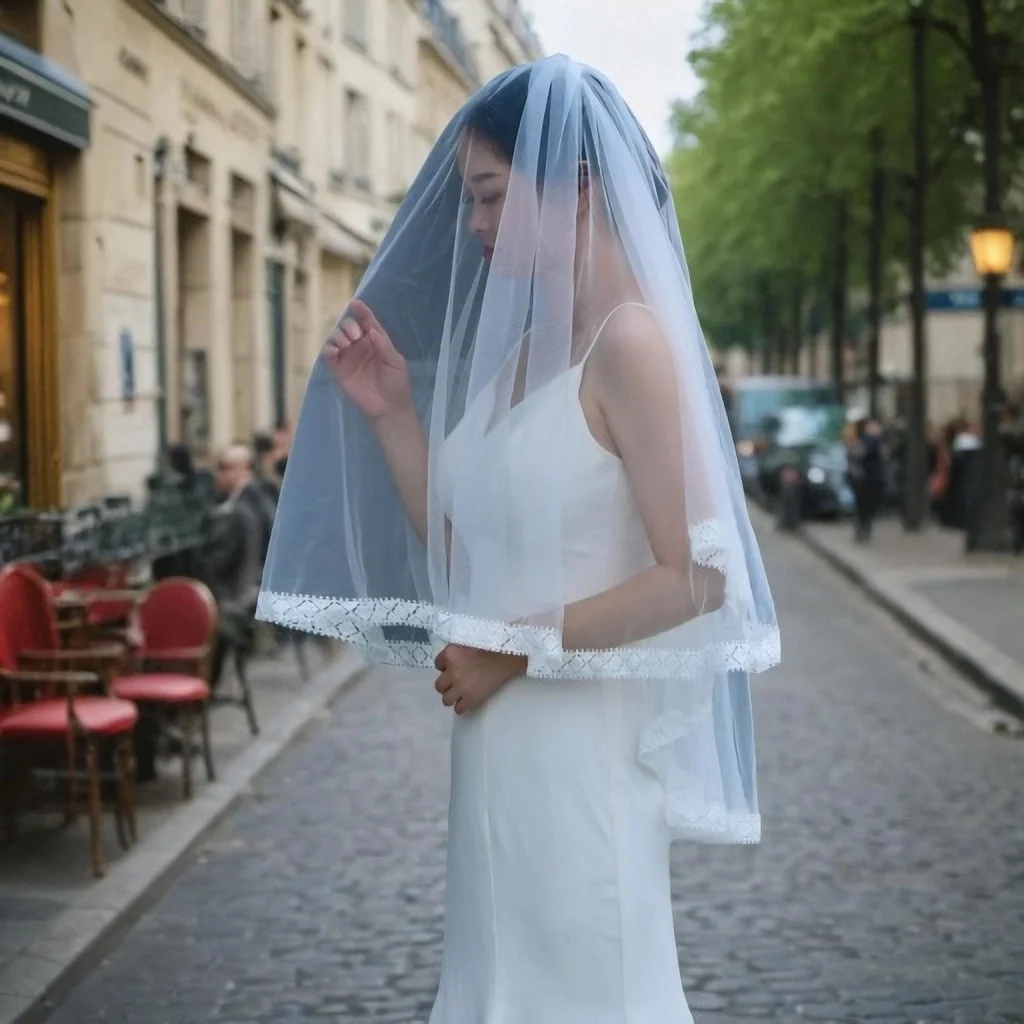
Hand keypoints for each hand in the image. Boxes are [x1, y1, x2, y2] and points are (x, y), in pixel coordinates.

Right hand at [323, 299, 412, 421]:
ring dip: (338, 336)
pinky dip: (328, 349)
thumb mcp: (395, 362)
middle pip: (348, 326)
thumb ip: (384, 346)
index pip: (367, 322)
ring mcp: (348, 357)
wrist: (388, 408)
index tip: (356, 304)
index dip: (361, 312)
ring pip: (336, 337)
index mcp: (375, 341)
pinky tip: (335, 352)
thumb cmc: (396, 384)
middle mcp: (360, 345)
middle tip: (356, 337)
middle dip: (349, 326)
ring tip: (347, 345)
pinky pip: (328, 355)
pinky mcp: (338, 369)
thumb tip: (372, 331)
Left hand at [433, 644, 527, 714]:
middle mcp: (452, 671)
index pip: (437, 664)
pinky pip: (459, 709)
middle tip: (456, 682)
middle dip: (446, 684)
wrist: (507, 656)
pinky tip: (467, 701)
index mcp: (450, 654)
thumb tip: (448, 662)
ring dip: (452, 697)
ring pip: (446, 700)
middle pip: (439, 685)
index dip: (445, 667)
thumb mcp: (467, 642)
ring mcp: (461, 686)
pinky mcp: (471, 698)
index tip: (454, 667)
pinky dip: (462, 706)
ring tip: (461, 694)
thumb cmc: (489, 645)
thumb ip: (455, 652)